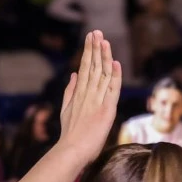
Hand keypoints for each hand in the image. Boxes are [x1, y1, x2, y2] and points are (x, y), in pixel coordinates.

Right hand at [58, 30, 121, 159]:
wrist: (72, 150)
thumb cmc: (70, 134)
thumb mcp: (66, 110)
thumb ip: (69, 91)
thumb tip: (74, 74)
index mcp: (78, 93)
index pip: (85, 67)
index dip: (89, 51)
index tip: (91, 37)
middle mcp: (87, 93)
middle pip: (92, 66)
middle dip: (94, 48)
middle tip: (96, 31)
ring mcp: (96, 100)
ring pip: (102, 74)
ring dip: (104, 56)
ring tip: (104, 39)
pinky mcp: (106, 109)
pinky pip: (112, 89)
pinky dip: (115, 75)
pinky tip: (115, 62)